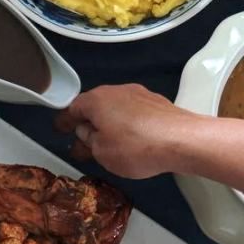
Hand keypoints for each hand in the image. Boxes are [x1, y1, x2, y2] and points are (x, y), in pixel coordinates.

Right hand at [55, 84, 204, 179]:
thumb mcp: (102, 152)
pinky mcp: (157, 103)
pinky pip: (134, 113)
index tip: (60, 130)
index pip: (73, 108)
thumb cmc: (136, 146)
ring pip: (116, 109)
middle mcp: (117, 91)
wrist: (182, 140)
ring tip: (108, 144)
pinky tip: (131, 140)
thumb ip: (89, 141)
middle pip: (95, 107)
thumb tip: (87, 132)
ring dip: (109, 125)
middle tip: (83, 143)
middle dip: (88, 124)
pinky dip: (127, 125)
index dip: (65, 121)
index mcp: (97, 100)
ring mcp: (140, 94)